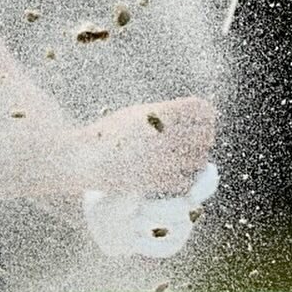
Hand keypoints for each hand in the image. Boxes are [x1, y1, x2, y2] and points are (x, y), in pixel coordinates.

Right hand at [75, 96, 215, 196]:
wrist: (85, 159)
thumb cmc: (113, 134)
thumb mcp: (138, 114)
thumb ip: (167, 114)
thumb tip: (206, 113)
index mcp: (158, 113)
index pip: (201, 109)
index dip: (206, 114)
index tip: (203, 119)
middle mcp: (163, 135)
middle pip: (205, 134)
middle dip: (203, 137)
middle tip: (194, 141)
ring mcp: (161, 159)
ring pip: (200, 160)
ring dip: (196, 160)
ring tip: (182, 158)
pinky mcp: (157, 182)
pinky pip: (186, 182)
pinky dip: (184, 180)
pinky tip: (172, 175)